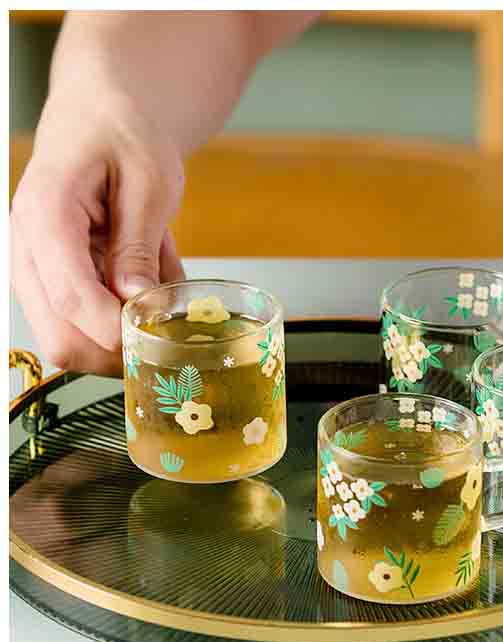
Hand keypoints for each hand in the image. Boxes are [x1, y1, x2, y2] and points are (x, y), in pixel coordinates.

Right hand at [11, 91, 185, 374]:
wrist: (101, 117)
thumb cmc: (124, 136)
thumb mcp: (148, 181)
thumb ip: (140, 243)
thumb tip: (138, 302)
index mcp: (47, 213)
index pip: (70, 296)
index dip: (112, 330)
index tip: (152, 339)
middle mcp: (28, 247)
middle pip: (60, 337)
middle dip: (115, 352)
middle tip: (163, 338)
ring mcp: (36, 269)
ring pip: (67, 342)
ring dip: (119, 342)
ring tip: (156, 304)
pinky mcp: (52, 280)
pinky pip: (80, 327)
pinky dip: (118, 327)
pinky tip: (144, 295)